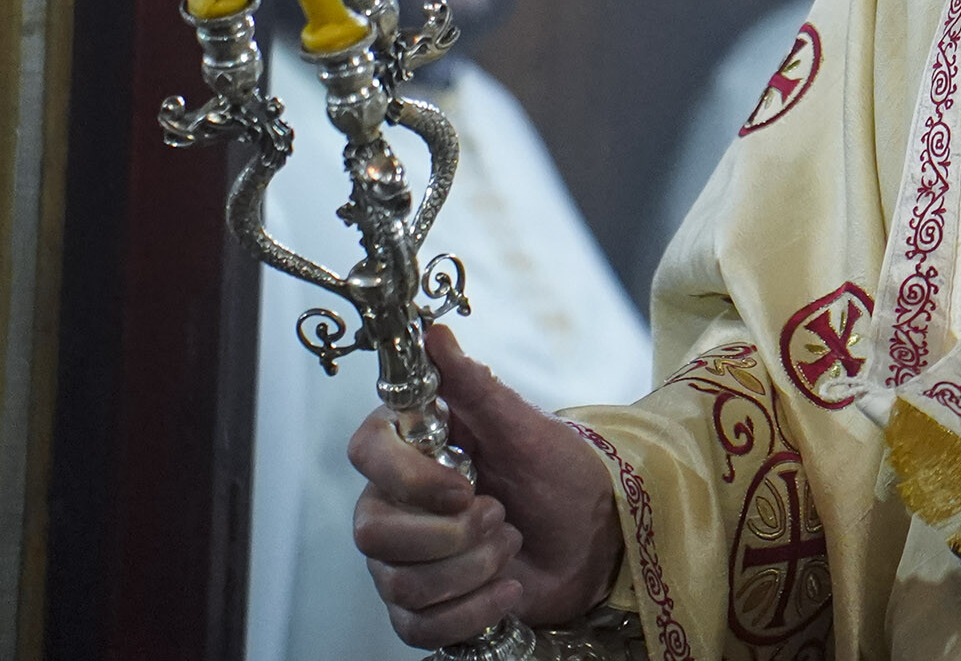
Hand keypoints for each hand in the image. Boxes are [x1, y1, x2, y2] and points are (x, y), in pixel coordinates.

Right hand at [349, 326, 621, 646]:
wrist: (594, 538)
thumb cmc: (561, 473)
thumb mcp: (527, 428)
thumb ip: (476, 387)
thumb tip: (433, 333)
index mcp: (412, 450)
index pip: (365, 454)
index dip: (409, 478)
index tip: (465, 486)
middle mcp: (395, 504)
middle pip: (373, 533)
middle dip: (451, 536)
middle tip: (502, 517)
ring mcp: (403, 560)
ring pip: (401, 585)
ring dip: (473, 571)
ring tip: (512, 545)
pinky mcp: (423, 607)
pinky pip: (418, 627)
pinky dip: (473, 612)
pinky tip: (510, 590)